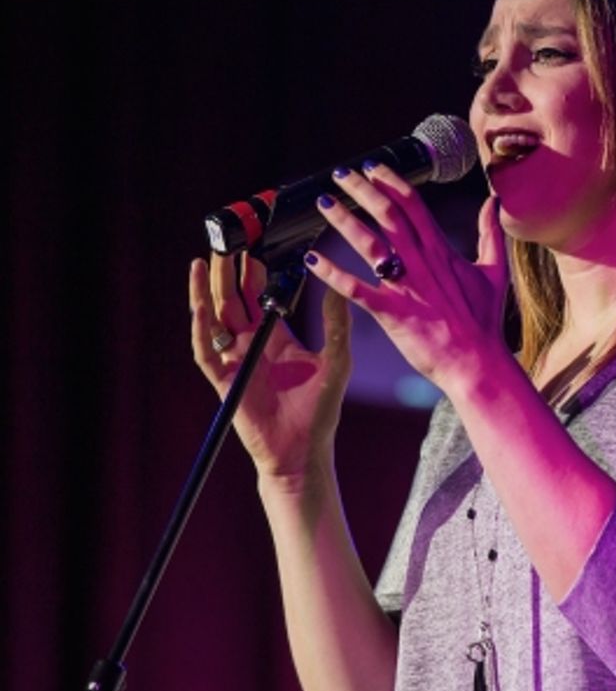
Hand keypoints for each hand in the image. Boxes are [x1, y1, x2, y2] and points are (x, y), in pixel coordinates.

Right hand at [189, 252, 352, 482]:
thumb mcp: (336, 359)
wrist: (303, 451)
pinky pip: (206, 350)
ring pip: (213, 317)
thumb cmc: (320, 409)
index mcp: (276, 335)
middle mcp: (252, 343)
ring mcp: (234, 360)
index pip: (258, 294)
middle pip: (232, 298)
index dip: (253, 270)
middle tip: (227, 239)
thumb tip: (339, 285)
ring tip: (204, 260)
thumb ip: (336, 323)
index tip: (255, 242)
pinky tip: (201, 305)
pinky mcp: (224, 380)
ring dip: (206, 289)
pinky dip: (201, 327)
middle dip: (227, 270)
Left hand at [299, 162, 509, 391]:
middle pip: (388, 215)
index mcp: (442, 251)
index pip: (414, 205)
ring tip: (324, 202)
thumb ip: (490, 233)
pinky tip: (312, 260)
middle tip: (341, 174)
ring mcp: (406, 287)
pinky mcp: (392, 313)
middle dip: (362, 190)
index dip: (391, 181)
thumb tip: (493, 202)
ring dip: (344, 220)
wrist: (477, 363)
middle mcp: (421, 263)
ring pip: (370, 244)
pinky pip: (356, 290)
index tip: (372, 167)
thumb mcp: (495, 271)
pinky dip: (333, 275)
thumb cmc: (485, 321)